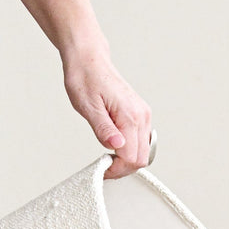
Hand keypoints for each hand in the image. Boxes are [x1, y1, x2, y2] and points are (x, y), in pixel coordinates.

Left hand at [61, 44, 153, 179]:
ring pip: (143, 153)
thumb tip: (117, 147)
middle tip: (104, 167)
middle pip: (141, 159)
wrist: (89, 59)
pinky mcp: (141, 115)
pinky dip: (130, 151)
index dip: (117, 169)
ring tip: (108, 158)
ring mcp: (143, 115)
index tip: (102, 169)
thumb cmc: (85, 78)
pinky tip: (115, 148)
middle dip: (123, 168)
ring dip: (127, 161)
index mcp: (130, 115)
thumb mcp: (88, 107)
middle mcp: (141, 115)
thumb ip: (104, 129)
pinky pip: (141, 142)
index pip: (132, 157)